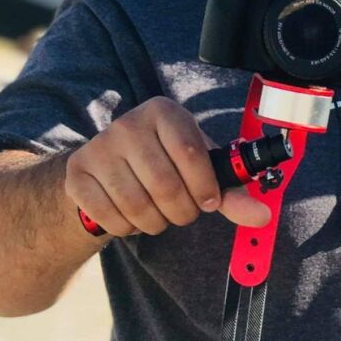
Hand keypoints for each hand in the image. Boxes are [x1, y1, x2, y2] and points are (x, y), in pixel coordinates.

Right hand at [64, 96, 271, 237]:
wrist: (106, 168)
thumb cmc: (164, 165)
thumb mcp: (199, 170)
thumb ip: (232, 192)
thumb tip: (262, 215)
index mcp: (164, 113)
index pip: (191, 153)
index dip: (205, 187)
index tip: (209, 202)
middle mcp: (128, 124)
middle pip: (165, 185)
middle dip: (181, 212)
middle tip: (181, 212)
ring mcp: (99, 148)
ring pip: (137, 205)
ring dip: (154, 223)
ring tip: (157, 214)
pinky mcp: (78, 173)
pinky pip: (110, 216)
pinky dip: (126, 228)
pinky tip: (129, 216)